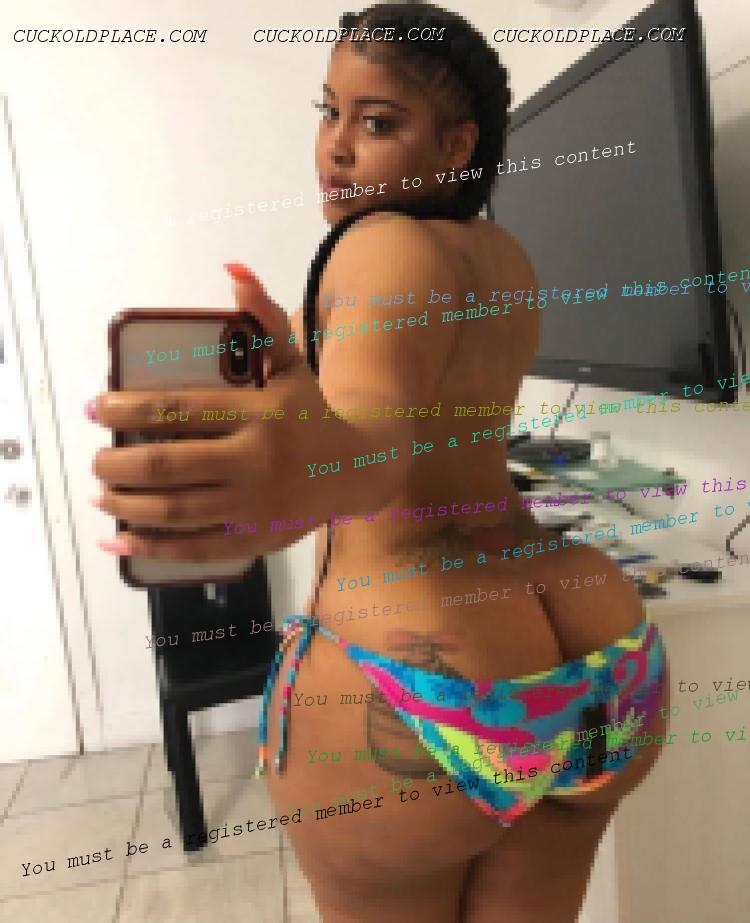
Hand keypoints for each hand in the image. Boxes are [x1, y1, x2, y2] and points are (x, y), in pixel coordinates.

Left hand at [91, 263, 328, 560]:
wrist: (357, 470)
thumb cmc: (311, 416)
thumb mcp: (292, 365)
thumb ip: (263, 322)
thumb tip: (233, 271)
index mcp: (258, 414)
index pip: (176, 409)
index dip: (124, 409)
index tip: (93, 409)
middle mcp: (253, 461)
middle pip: (166, 464)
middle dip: (116, 464)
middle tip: (97, 460)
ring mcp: (253, 506)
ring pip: (173, 510)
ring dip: (125, 505)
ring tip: (101, 495)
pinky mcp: (253, 539)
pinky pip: (194, 549)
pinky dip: (151, 549)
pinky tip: (119, 541)